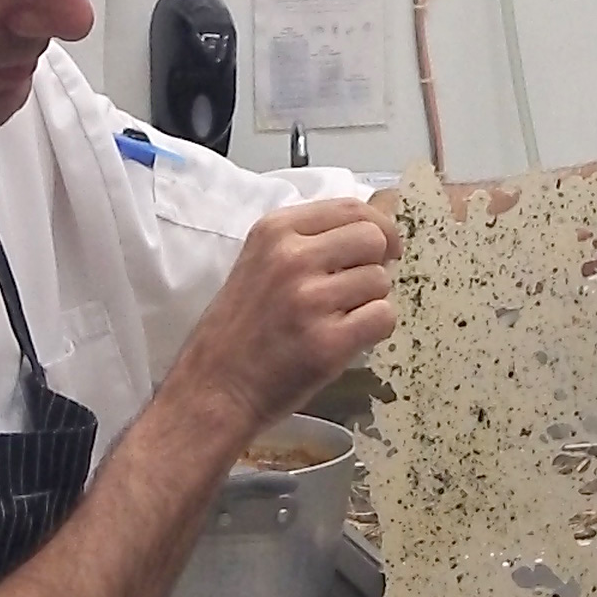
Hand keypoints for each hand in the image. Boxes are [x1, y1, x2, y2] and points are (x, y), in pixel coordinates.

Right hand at [168, 197, 397, 439]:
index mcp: (274, 230)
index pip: (350, 207)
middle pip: (373, 239)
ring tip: (337, 320)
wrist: (214, 388)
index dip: (378, 227)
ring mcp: (309, 300)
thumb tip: (380, 219)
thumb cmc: (240, 328)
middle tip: (358, 289)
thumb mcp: (260, 263)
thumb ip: (310, 241)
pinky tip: (345, 339)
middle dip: (376, 263)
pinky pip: (382, 318)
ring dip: (369, 302)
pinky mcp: (327, 342)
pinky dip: (372, 330)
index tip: (382, 249)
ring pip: (380, 282)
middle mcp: (291, 258)